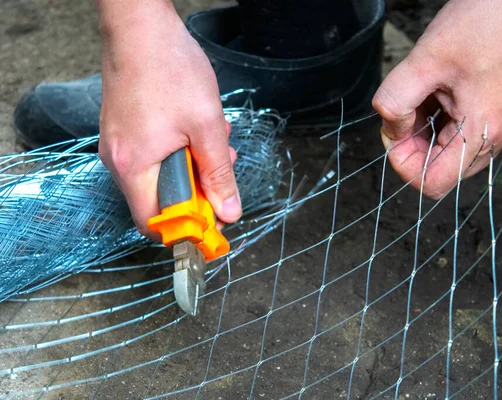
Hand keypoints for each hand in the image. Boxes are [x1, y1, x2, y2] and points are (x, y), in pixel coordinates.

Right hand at [97, 2, 240, 238]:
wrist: (140, 25)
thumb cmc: (170, 70)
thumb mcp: (207, 127)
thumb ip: (219, 173)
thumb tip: (229, 212)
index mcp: (134, 168)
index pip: (154, 223)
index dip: (186, 228)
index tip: (214, 222)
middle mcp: (118, 161)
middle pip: (159, 200)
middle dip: (198, 191)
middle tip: (223, 172)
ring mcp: (118, 144)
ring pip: (160, 176)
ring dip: (194, 166)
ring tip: (217, 142)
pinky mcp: (123, 130)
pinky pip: (153, 156)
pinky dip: (180, 151)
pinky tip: (200, 128)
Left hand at [372, 0, 501, 198]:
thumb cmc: (482, 23)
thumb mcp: (424, 60)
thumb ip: (395, 102)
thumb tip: (391, 130)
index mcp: (481, 132)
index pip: (431, 182)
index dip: (403, 162)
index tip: (394, 129)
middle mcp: (496, 138)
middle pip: (439, 169)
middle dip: (412, 143)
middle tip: (405, 106)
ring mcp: (500, 127)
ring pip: (448, 150)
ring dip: (425, 128)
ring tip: (425, 91)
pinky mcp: (499, 114)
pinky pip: (461, 132)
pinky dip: (440, 118)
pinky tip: (438, 88)